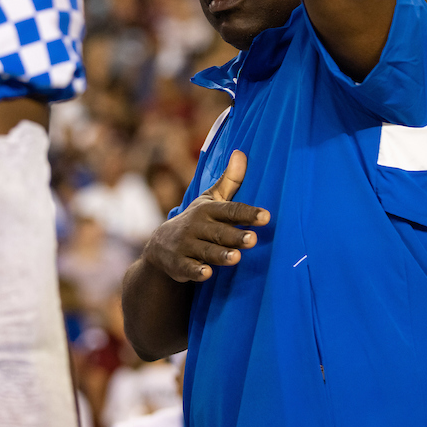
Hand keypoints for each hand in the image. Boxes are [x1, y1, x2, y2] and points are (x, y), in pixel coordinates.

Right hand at [142, 151, 269, 282]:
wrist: (160, 244)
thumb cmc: (196, 220)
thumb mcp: (210, 200)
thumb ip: (229, 181)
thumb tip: (241, 152)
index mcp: (208, 210)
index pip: (230, 210)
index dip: (248, 213)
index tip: (266, 216)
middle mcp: (196, 226)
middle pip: (219, 232)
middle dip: (235, 236)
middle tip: (253, 239)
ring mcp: (186, 245)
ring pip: (205, 250)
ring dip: (220, 254)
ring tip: (236, 257)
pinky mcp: (178, 264)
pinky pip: (187, 268)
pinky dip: (196, 271)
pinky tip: (206, 274)